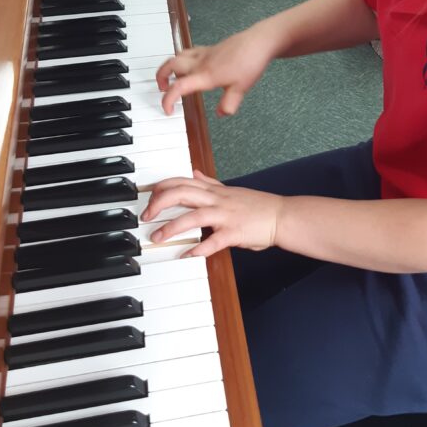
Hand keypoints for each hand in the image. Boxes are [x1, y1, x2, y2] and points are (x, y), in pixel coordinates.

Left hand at [141, 170, 283, 253]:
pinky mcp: (234, 233)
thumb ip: (210, 182)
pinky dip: (197, 249)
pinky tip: (186, 255)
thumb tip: (194, 171)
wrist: (281, 216)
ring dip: (171, 228)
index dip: (161, 187)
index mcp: (214, 190)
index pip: (181, 181)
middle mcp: (217, 200)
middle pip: (181, 193)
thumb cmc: (257, 206)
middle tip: (145, 217)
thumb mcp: (230, 190)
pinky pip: (212, 241)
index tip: (148, 197)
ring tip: (157, 238)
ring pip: (192, 216)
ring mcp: (225, 215)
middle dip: (158, 203)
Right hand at [155, 25, 275, 115]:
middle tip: (162, 89)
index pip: (179, 87)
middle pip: (171, 65)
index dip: (168, 100)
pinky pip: (190, 51)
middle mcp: (201, 63)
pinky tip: (190, 65)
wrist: (259, 42)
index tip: (168, 110)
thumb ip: (229, 103)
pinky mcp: (211, 48)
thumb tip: (222, 113)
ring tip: (171, 77)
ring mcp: (205, 53)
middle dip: (161, 77)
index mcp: (206, 75)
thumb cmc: (250, 62)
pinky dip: (183, 58)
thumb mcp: (241, 88)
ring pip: (178, 55)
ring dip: (169, 66)